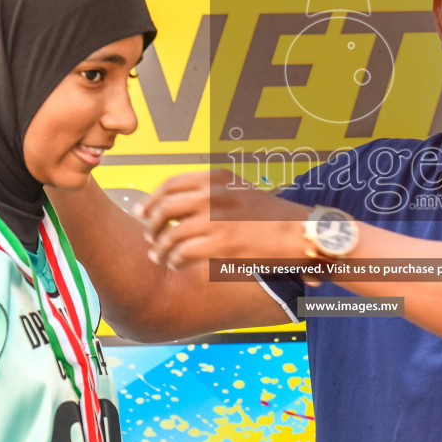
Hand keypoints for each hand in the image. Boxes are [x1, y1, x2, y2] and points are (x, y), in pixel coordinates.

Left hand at [136, 169, 310, 270]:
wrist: (300, 231)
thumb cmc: (271, 216)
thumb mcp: (240, 190)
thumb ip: (212, 191)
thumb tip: (180, 203)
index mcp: (216, 178)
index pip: (171, 184)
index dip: (151, 199)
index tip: (141, 211)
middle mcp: (213, 194)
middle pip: (164, 208)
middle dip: (151, 226)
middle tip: (149, 238)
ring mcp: (216, 219)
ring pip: (170, 235)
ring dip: (160, 249)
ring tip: (160, 256)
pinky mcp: (222, 244)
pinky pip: (183, 253)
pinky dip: (175, 260)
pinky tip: (177, 264)